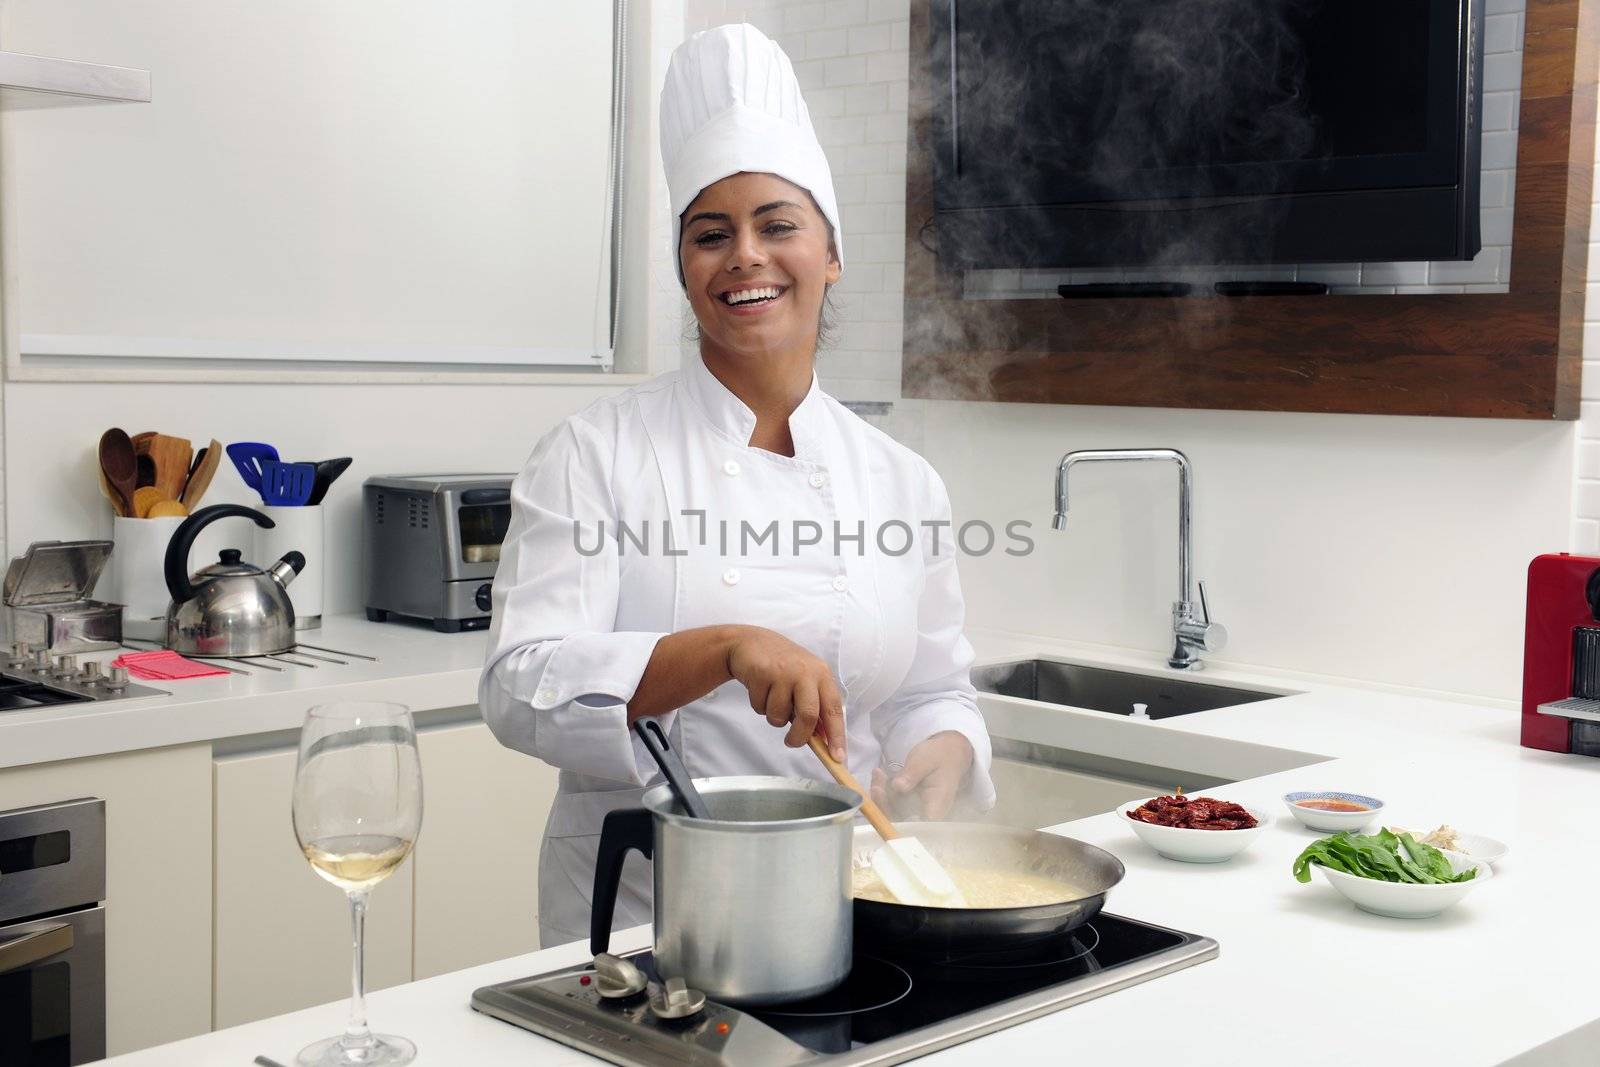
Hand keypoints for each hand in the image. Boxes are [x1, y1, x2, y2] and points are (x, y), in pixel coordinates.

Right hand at [725, 627, 846, 758]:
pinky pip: (760, 707)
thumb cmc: (782, 667)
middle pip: (809, 716)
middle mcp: (806, 672)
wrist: (750, 642)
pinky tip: (760, 689)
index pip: (834, 709)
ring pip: (780, 715)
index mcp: (822, 675)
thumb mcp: (804, 681)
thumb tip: (823, 739)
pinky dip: (759, 706)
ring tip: (771, 699)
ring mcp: (783, 672)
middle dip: (799, 736)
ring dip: (774, 717)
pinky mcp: (761, 674)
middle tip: (792, 742)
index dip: (837, 736)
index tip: (837, 757)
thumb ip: (814, 706)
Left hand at [870, 731, 972, 819]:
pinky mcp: (908, 804)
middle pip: (901, 821)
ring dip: (881, 796)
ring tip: (877, 774)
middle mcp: (926, 813)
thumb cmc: (940, 756)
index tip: (885, 801)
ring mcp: (916, 810)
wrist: (947, 753)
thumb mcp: (926, 760)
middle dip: (884, 805)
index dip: (897, 822)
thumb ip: (913, 774)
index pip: (916, 825)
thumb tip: (898, 786)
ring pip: (893, 811)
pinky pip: (892, 803)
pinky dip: (883, 790)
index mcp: (937, 806)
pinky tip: (879, 774)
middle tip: (876, 786)